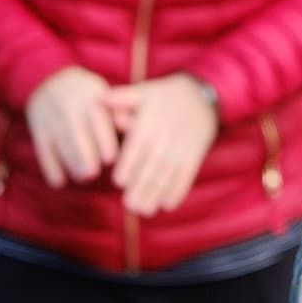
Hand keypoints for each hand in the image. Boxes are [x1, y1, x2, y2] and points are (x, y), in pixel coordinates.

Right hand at [24, 65, 120, 188]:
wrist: (51, 82)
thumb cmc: (89, 99)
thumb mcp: (105, 98)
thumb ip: (119, 115)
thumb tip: (130, 127)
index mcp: (91, 96)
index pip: (97, 118)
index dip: (103, 139)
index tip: (110, 159)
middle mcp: (69, 105)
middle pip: (76, 132)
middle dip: (84, 154)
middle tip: (92, 173)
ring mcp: (51, 118)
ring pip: (60, 142)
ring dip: (71, 162)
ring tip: (83, 177)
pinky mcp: (39, 130)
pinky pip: (43, 150)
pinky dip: (50, 167)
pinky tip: (59, 182)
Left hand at [104, 74, 217, 216]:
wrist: (201, 95)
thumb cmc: (164, 97)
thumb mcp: (144, 92)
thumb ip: (122, 99)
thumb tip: (100, 99)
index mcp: (150, 123)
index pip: (138, 146)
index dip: (129, 165)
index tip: (119, 182)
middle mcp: (166, 136)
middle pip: (152, 165)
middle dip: (141, 186)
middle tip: (130, 205)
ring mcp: (182, 147)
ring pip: (168, 173)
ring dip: (157, 194)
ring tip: (145, 210)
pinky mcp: (195, 154)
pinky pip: (187, 174)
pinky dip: (179, 190)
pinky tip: (168, 205)